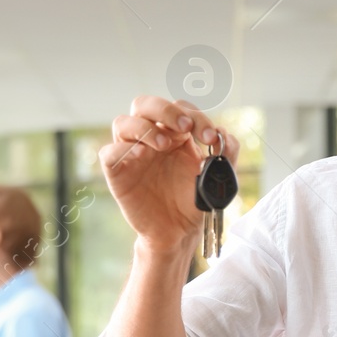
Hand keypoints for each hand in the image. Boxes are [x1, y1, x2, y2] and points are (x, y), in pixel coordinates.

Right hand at [98, 96, 240, 253]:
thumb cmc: (194, 201)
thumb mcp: (218, 177)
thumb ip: (227, 154)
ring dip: (145, 128)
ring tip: (164, 144)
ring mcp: (131, 153)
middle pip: (145, 104)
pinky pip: (109, 153)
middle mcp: (150, 138)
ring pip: (123, 122)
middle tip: (185, 127)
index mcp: (175, 134)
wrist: (179, 231)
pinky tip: (141, 156)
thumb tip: (223, 134)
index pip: (180, 110)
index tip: (210, 138)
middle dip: (166, 110)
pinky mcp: (117, 172)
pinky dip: (122, 149)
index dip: (196, 117)